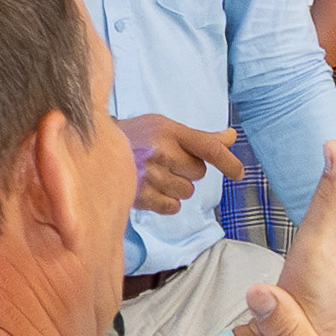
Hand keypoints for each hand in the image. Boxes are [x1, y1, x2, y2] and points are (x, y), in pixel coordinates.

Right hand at [122, 113, 243, 213]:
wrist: (96, 149)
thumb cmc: (139, 137)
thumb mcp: (167, 128)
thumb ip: (201, 138)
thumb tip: (232, 137)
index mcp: (169, 131)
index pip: (209, 147)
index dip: (228, 162)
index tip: (238, 173)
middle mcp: (160, 152)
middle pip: (199, 172)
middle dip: (188, 170)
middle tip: (168, 162)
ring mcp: (149, 176)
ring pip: (187, 192)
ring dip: (177, 187)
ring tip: (157, 175)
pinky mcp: (141, 196)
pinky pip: (173, 207)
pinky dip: (168, 202)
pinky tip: (154, 189)